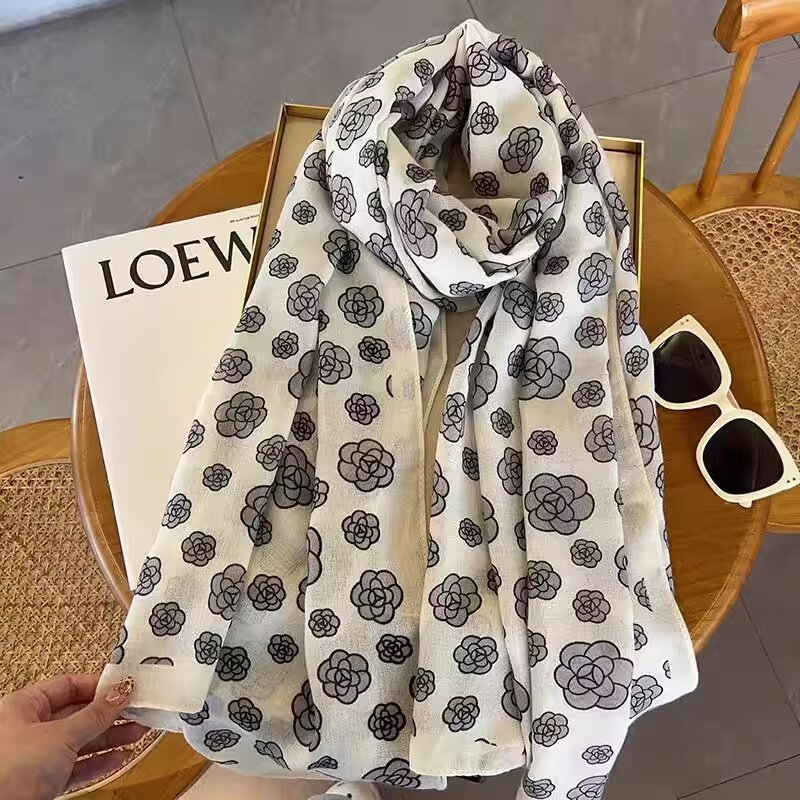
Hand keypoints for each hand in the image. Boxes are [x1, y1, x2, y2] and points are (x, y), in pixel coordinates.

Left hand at [0, 674, 146, 799]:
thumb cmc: (10, 771)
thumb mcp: (61, 736)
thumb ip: (95, 715)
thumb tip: (119, 693)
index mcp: (24, 707)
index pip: (68, 686)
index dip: (97, 686)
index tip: (124, 687)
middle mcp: (28, 730)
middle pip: (78, 714)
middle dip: (110, 714)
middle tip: (138, 709)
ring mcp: (36, 757)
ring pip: (80, 742)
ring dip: (111, 738)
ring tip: (138, 731)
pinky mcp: (43, 783)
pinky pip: (76, 766)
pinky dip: (99, 762)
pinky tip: (119, 757)